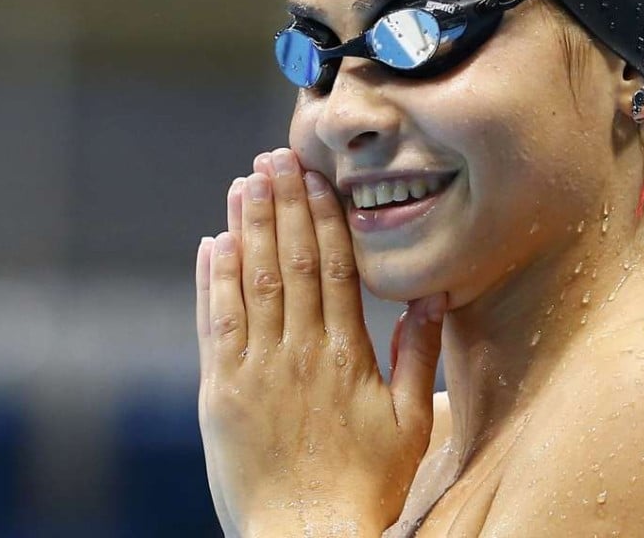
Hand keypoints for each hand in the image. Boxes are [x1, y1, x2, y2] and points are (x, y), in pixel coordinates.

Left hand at [196, 148, 446, 535]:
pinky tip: (214, 243)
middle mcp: (300, 352)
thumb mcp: (409, 423)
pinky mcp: (219, 392)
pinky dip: (212, 280)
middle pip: (292, 261)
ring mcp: (256, 370)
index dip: (324, 216)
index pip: (335, 267)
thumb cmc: (365, 485)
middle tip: (273, 158)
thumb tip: (430, 295)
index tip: (316, 177)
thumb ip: (418, 356)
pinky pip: (215, 324)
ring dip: (248, 227)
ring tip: (245, 183)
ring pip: (252, 282)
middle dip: (283, 204)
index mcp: (347, 355)